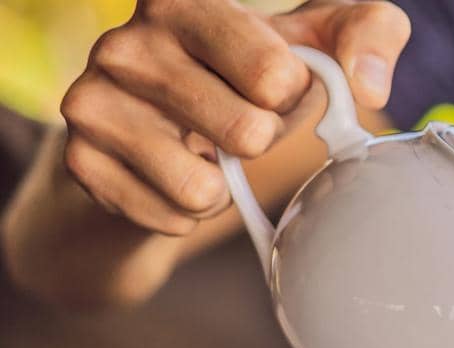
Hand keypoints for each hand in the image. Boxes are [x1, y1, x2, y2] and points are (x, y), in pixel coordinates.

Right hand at [59, 0, 409, 234]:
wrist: (168, 127)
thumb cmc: (258, 74)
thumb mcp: (323, 38)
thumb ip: (371, 34)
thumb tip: (367, 88)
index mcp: (184, 0)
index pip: (276, 73)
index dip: (294, 92)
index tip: (273, 81)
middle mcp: (124, 43)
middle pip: (248, 133)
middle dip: (260, 140)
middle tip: (237, 123)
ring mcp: (90, 101)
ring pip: (201, 187)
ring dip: (221, 184)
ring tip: (203, 152)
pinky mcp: (80, 162)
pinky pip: (171, 218)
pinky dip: (187, 212)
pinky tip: (171, 174)